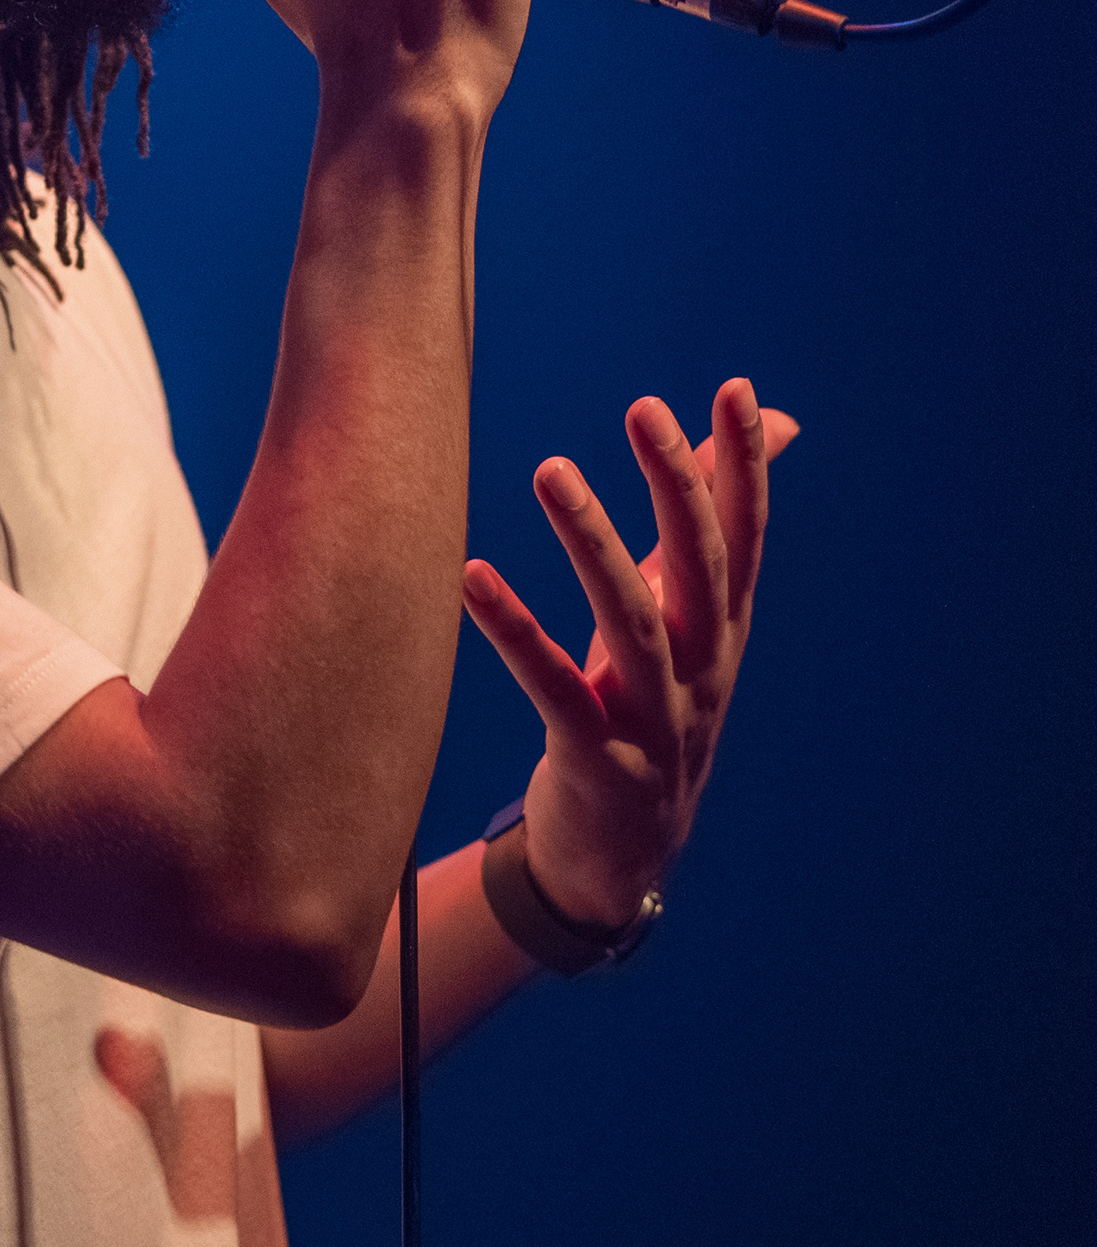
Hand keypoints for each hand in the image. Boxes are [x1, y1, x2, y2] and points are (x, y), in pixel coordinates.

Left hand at [461, 381, 798, 928]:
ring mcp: (657, 724)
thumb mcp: (688, 615)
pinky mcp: (600, 766)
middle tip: (643, 407)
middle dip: (677, 484)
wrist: (623, 858)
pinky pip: (555, 692)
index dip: (744, 465)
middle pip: (701, 568)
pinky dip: (517, 634)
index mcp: (721, 630)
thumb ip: (712, 520)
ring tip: (551, 470)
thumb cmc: (648, 709)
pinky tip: (472, 578)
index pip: (743, 535)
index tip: (733, 388)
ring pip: (631, 622)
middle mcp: (703, 672)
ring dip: (594, 542)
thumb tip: (774, 419)